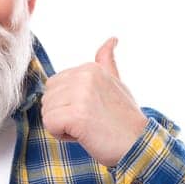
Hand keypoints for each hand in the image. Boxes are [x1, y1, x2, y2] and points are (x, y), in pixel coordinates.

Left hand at [39, 37, 148, 167]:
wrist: (138, 144)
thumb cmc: (125, 119)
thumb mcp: (117, 83)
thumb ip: (107, 62)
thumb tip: (112, 39)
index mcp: (90, 68)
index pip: (54, 86)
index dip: (67, 104)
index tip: (90, 110)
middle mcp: (84, 76)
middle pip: (47, 98)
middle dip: (62, 114)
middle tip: (88, 121)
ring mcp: (80, 94)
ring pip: (47, 112)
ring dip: (62, 126)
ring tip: (87, 128)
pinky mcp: (76, 115)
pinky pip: (50, 125)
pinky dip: (62, 135)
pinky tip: (83, 135)